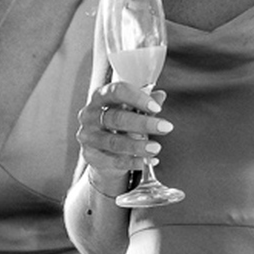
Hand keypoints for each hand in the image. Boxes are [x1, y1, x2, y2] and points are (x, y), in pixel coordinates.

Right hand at [75, 81, 169, 195]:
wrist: (101, 150)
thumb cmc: (117, 123)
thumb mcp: (130, 110)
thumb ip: (145, 104)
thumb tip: (160, 95)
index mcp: (100, 97)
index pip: (116, 92)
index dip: (137, 98)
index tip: (156, 108)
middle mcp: (90, 115)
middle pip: (117, 118)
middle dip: (143, 123)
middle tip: (165, 127)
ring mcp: (88, 136)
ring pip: (114, 142)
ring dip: (138, 146)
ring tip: (156, 148)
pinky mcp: (91, 156)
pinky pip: (114, 161)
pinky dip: (133, 162)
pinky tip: (148, 161)